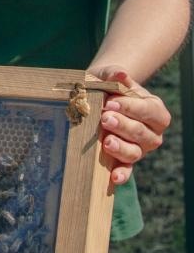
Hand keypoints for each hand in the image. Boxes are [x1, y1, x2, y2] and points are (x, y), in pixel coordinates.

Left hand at [93, 66, 169, 184]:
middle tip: (104, 118)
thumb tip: (121, 74)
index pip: (147, 110)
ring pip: (135, 152)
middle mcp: (152, 132)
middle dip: (123, 125)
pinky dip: (122, 174)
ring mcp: (140, 148)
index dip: (129, 107)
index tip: (110, 102)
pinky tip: (114, 177)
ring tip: (106, 142)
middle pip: (141, 132)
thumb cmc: (107, 85)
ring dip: (121, 148)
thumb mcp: (109, 76)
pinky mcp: (126, 160)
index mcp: (154, 109)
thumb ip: (115, 74)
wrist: (98, 97)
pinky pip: (127, 169)